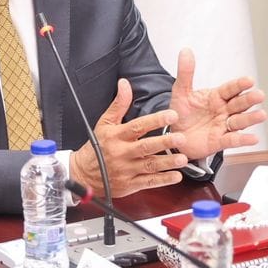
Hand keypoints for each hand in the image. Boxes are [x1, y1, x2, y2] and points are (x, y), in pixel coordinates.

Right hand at [71, 80, 186, 197]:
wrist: (84, 174)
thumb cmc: (97, 147)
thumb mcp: (105, 123)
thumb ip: (119, 104)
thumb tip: (125, 84)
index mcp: (117, 136)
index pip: (138, 126)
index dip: (155, 120)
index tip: (171, 115)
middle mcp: (122, 153)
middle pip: (145, 147)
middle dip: (164, 142)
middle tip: (181, 138)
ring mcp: (126, 170)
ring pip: (149, 166)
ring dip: (167, 163)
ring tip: (183, 159)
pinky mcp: (129, 184)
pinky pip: (148, 182)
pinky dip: (163, 180)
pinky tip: (176, 176)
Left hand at [166, 48, 265, 160]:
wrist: (175, 135)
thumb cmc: (181, 112)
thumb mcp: (181, 92)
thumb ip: (186, 73)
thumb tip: (186, 50)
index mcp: (216, 97)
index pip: (230, 89)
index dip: (240, 85)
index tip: (250, 80)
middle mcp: (223, 110)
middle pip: (239, 104)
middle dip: (249, 99)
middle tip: (260, 95)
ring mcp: (223, 126)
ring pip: (239, 121)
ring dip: (250, 118)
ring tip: (262, 114)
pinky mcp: (219, 141)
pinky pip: (232, 140)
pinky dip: (243, 140)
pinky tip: (253, 139)